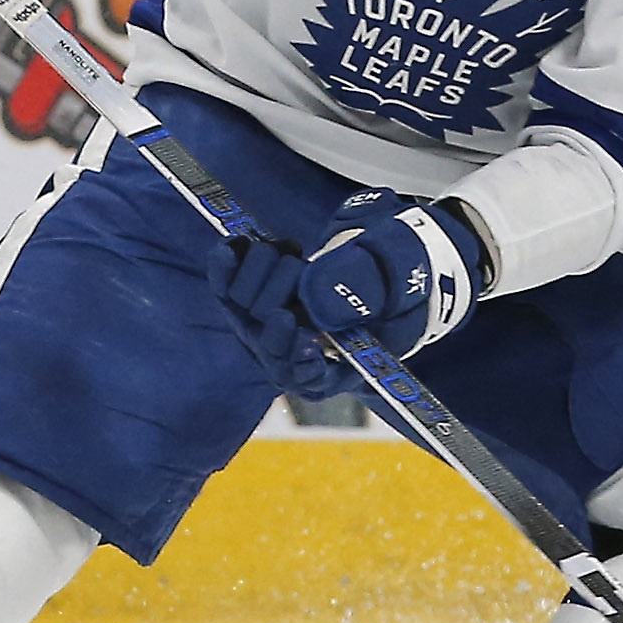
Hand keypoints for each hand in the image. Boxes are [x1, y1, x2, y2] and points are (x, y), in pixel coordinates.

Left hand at [214, 194, 483, 398]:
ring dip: (263, 269)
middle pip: (267, 339)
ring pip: (242, 307)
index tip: (302, 330)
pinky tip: (234, 245)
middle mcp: (291, 353)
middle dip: (282, 293)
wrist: (375, 264)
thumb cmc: (394, 286)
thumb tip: (321, 294)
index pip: (306, 378)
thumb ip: (369, 290)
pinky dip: (225, 263)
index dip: (300, 360)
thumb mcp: (399, 290)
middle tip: (302, 266)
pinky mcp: (245, 299)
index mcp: (333, 367)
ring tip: (293, 251)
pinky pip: (222, 286)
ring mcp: (264, 328)